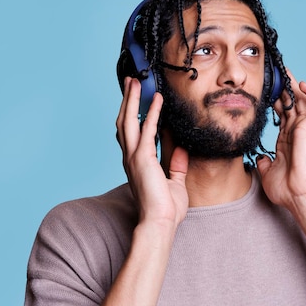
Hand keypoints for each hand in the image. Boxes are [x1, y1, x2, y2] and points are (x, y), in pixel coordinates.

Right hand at [116, 77, 188, 225]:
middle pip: (124, 122)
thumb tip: (182, 149)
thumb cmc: (166, 209)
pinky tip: (158, 99)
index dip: (131, 114)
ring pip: (128, 121)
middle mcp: (130, 157)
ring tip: (136, 82)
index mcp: (136, 163)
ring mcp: (134, 157)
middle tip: (131, 82)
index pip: (130, 133)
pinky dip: (152, 112)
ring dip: (133, 99)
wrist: (160, 223)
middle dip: (127, 100)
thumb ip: (177, 165)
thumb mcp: (175, 183)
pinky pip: (147, 129)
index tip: (135, 99)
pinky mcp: (143, 158)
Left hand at [256, 70, 305, 211]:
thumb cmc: (285, 189)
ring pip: (303, 101)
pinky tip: (303, 85)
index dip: (276, 101)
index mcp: (286, 141)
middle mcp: (296, 133)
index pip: (283, 115)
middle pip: (292, 104)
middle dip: (284, 88)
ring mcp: (304, 131)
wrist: (297, 197)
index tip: (267, 90)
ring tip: (286, 72)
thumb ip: (264, 163)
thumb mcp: (267, 173)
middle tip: (276, 73)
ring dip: (295, 86)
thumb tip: (260, 157)